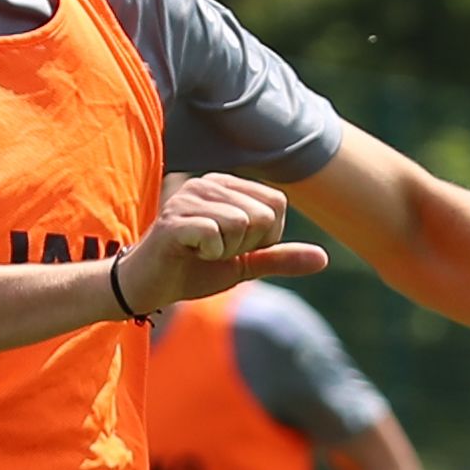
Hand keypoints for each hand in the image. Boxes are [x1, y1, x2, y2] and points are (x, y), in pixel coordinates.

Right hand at [115, 174, 323, 319]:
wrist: (146, 286)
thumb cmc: (192, 269)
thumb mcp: (244, 264)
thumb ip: (280, 257)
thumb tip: (324, 259)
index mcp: (227, 185)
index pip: (277, 205)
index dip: (264, 237)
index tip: (232, 246)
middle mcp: (208, 182)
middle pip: (264, 215)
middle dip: (246, 246)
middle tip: (214, 251)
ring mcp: (189, 198)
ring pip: (242, 224)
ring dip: (225, 251)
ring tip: (199, 251)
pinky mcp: (174, 219)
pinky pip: (217, 235)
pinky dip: (209, 254)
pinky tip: (188, 253)